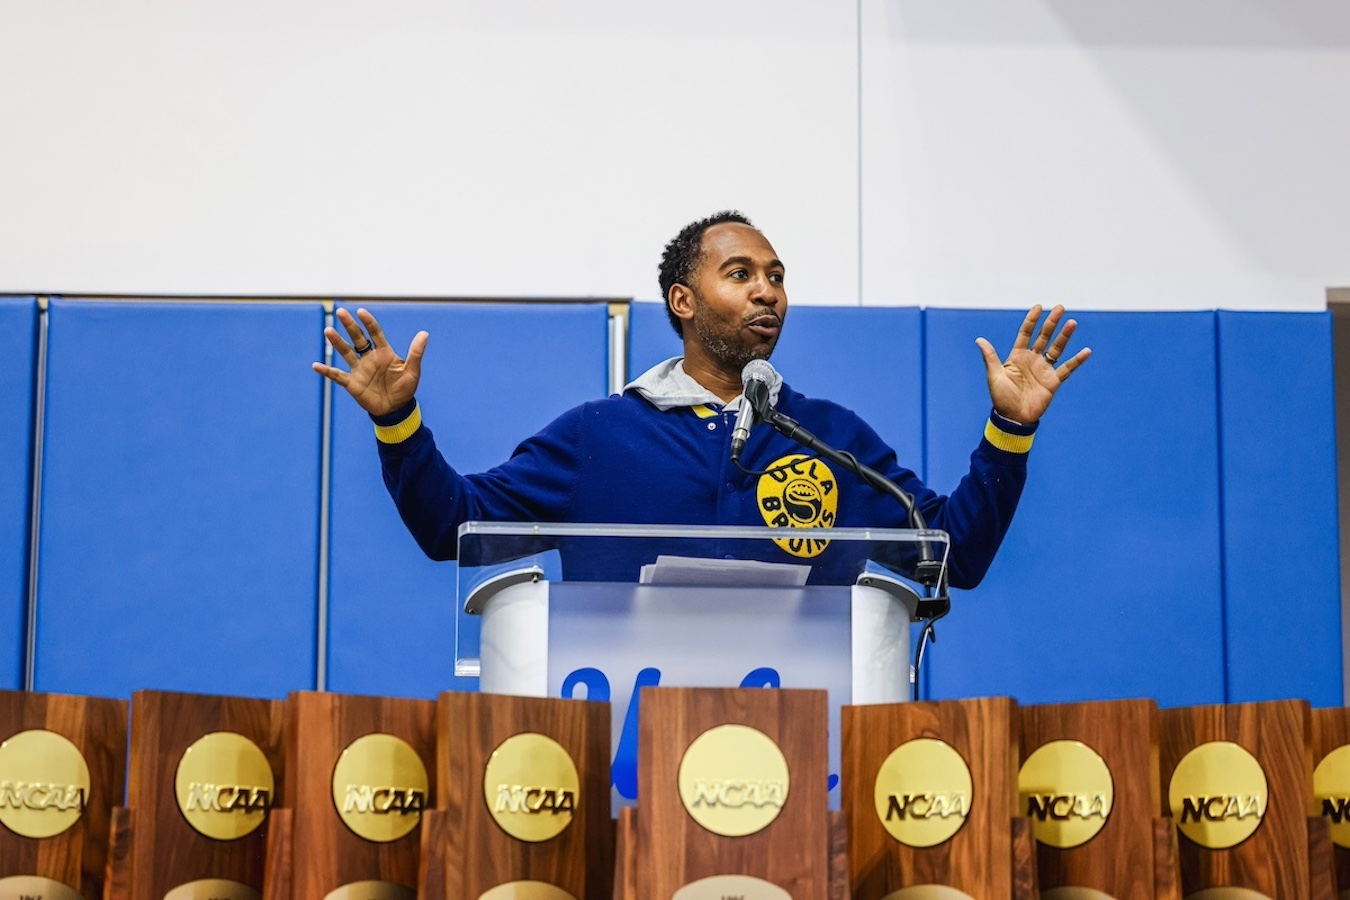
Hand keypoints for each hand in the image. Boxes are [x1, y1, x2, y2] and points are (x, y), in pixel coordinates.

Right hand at [312, 307, 427, 416]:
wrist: (396, 409)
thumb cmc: (405, 389)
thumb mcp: (412, 371)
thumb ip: (416, 353)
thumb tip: (425, 334)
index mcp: (384, 353)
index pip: (375, 333)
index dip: (368, 322)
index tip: (361, 312)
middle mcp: (369, 358)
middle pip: (358, 338)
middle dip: (350, 326)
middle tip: (341, 312)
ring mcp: (359, 370)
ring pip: (346, 352)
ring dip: (337, 342)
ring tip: (328, 331)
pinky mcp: (352, 383)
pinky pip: (337, 376)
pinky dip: (326, 371)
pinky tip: (316, 365)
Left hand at [975, 305, 1089, 423]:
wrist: (1013, 418)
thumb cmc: (1001, 398)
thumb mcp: (994, 376)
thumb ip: (990, 357)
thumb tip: (979, 340)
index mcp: (1017, 356)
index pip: (1026, 333)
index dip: (1032, 320)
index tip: (1038, 307)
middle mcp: (1032, 360)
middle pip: (1044, 336)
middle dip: (1051, 322)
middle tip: (1060, 307)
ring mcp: (1044, 369)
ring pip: (1057, 348)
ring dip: (1065, 336)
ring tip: (1072, 322)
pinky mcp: (1053, 381)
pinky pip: (1067, 368)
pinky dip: (1077, 360)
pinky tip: (1086, 351)